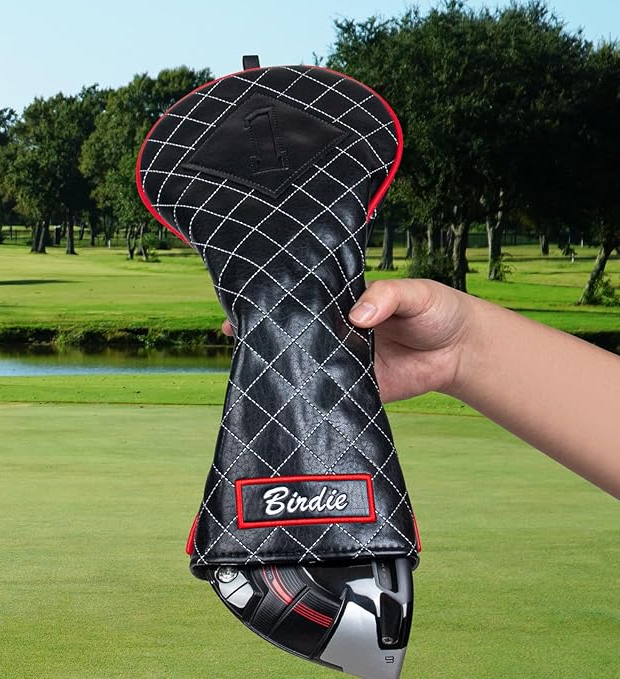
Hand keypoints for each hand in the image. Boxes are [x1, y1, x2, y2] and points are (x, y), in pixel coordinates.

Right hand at [222, 278, 472, 403]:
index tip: (246, 301)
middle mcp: (339, 331)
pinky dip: (313, 395)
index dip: (278, 300)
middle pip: (298, 332)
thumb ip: (387, 295)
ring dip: (286, 365)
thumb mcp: (415, 291)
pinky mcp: (357, 389)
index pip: (306, 299)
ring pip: (309, 363)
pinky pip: (331, 392)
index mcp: (346, 303)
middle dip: (267, 333)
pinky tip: (291, 394)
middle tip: (235, 332)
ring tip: (253, 362)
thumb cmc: (438, 310)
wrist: (462, 352)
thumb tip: (358, 315)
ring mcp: (345, 361)